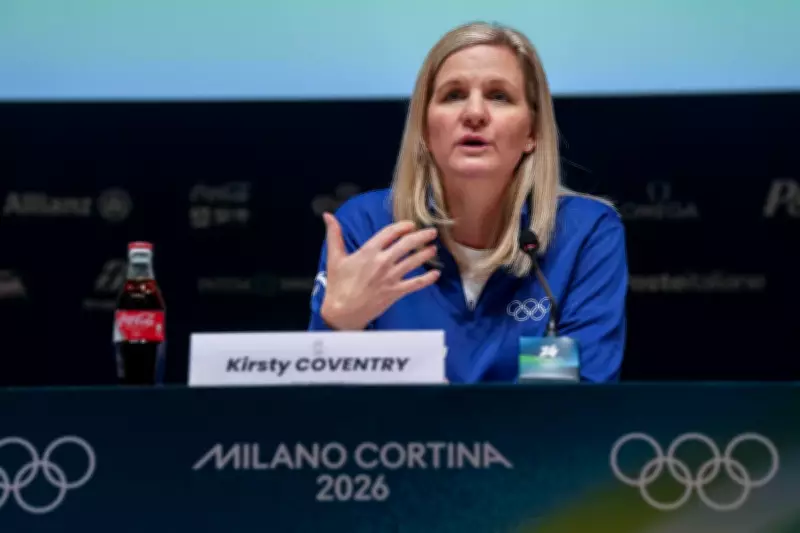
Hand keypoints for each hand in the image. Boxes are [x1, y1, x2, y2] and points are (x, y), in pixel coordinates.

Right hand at [320, 213, 439, 329]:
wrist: (342, 312)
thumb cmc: (338, 285)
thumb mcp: (334, 258)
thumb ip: (334, 235)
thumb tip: (327, 215)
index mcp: (368, 252)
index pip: (390, 232)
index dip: (402, 226)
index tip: (410, 225)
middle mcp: (382, 262)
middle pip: (407, 244)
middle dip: (421, 236)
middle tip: (432, 232)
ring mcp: (391, 278)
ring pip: (414, 261)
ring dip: (426, 254)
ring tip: (434, 249)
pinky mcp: (395, 292)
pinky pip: (415, 284)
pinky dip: (427, 279)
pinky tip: (436, 274)